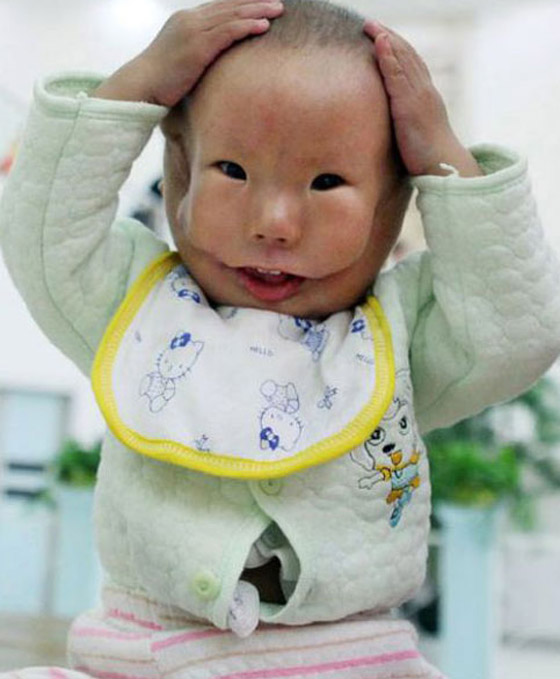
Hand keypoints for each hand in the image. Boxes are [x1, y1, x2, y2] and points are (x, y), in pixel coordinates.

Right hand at [94, 0, 283, 106]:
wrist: (141, 86)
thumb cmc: (160, 81)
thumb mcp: (181, 60)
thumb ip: (198, 54)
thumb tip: (212, 66)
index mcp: (186, 21)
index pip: (219, 7)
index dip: (241, 4)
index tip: (261, 4)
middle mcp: (190, 20)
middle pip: (229, 6)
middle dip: (254, 3)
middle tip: (277, 3)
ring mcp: (193, 31)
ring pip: (231, 15)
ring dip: (257, 11)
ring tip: (278, 10)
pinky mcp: (197, 46)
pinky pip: (227, 31)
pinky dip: (246, 27)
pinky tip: (263, 26)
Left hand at [364, 20, 481, 177]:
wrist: (444, 168)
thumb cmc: (430, 159)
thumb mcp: (417, 135)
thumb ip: (407, 124)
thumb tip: (396, 128)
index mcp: (425, 98)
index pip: (411, 66)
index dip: (397, 49)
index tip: (382, 36)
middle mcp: (423, 91)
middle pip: (406, 56)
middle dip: (389, 37)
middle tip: (371, 24)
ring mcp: (418, 96)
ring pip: (402, 60)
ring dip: (385, 40)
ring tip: (371, 26)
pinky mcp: (409, 106)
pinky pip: (397, 76)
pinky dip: (389, 57)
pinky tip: (380, 43)